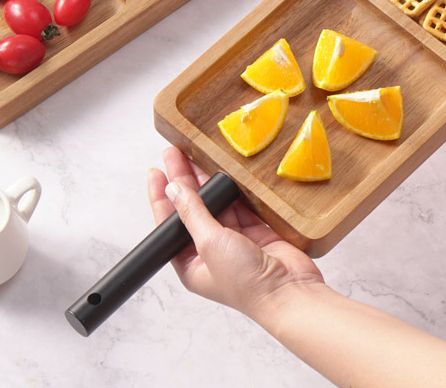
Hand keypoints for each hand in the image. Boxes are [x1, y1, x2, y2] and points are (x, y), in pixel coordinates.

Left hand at [147, 147, 323, 318]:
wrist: (289, 291)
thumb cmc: (245, 281)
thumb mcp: (209, 243)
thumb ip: (192, 212)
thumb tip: (174, 188)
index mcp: (190, 263)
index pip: (169, 224)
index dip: (161, 196)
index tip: (156, 171)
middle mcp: (209, 250)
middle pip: (192, 208)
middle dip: (183, 181)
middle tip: (174, 154)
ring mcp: (233, 239)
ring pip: (216, 202)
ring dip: (208, 180)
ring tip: (196, 153)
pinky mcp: (255, 230)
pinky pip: (240, 202)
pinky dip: (234, 186)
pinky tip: (226, 168)